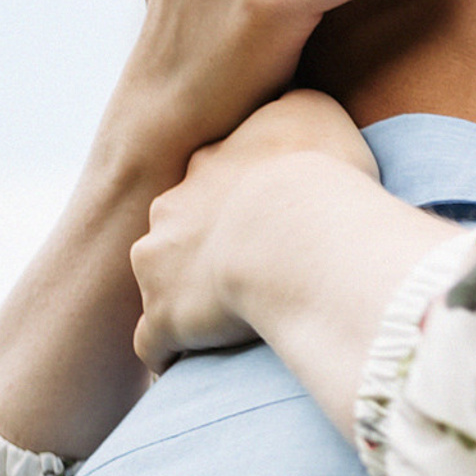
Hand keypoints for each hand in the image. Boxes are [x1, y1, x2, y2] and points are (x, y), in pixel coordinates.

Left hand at [130, 94, 377, 371]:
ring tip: (219, 321)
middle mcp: (171, 208)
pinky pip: (156, 344)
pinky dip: (169, 355)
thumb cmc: (318, 175)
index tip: (258, 212)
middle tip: (241, 266)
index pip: (210, 175)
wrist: (293, 231)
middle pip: (176, 226)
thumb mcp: (317, 113)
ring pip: (159, 281)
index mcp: (207, 164)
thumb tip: (291, 108)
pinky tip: (190, 367)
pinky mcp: (163, 319)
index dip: (235, 194)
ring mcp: (158, 265)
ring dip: (181, 298)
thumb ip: (299, 107)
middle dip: (198, 245)